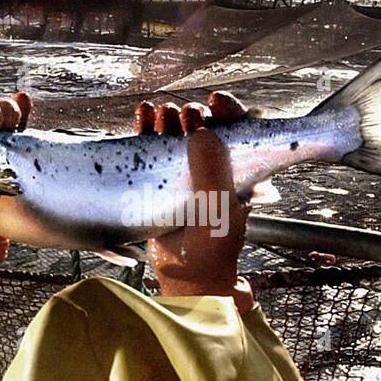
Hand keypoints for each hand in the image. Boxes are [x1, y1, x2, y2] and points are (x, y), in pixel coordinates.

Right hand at [134, 94, 253, 313]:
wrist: (189, 279)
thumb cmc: (212, 249)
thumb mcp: (218, 208)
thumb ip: (212, 171)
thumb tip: (201, 133)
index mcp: (238, 172)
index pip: (237, 130)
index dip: (227, 111)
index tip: (215, 101)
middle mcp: (212, 169)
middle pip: (202, 128)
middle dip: (192, 115)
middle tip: (184, 115)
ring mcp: (184, 176)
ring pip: (176, 136)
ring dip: (169, 120)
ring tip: (161, 114)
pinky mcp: (159, 183)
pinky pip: (153, 150)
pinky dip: (147, 130)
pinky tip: (143, 115)